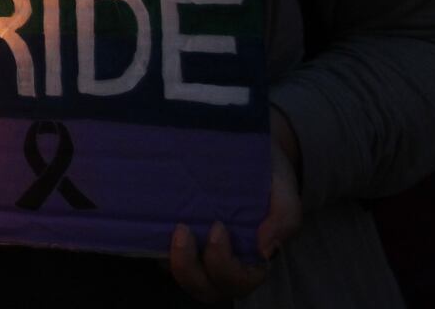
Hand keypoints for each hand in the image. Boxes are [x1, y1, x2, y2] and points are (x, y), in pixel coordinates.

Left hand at [169, 110, 302, 301]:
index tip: (218, 227)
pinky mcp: (175, 234)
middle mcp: (221, 262)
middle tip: (182, 231)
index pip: (235, 280)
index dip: (223, 262)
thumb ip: (284, 218)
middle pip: (201, 285)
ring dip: (170, 258)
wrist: (249, 148)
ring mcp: (197, 251)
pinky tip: (150, 216)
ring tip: (169, 227)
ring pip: (178, 273)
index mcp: (251, 259)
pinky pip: (159, 250)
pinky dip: (154, 241)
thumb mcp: (283, 192)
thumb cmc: (268, 177)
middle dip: (188, 267)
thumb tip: (264, 250)